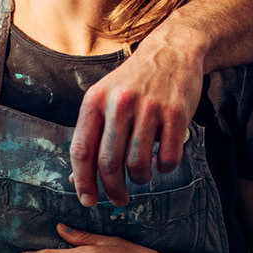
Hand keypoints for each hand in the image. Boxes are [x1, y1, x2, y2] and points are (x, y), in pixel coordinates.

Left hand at [69, 27, 204, 206]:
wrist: (172, 51)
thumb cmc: (134, 82)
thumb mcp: (104, 99)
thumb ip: (91, 135)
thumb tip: (76, 178)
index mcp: (95, 100)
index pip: (81, 150)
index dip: (82, 180)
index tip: (87, 200)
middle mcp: (119, 103)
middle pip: (108, 163)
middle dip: (112, 189)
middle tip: (119, 199)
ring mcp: (149, 108)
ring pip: (137, 164)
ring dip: (140, 179)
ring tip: (142, 175)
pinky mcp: (176, 114)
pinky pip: (168, 158)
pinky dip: (164, 168)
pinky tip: (162, 161)